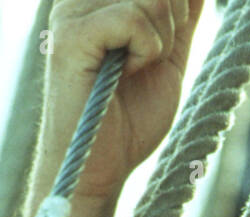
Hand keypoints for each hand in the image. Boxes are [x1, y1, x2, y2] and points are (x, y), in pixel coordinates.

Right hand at [40, 0, 205, 201]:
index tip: (169, 36)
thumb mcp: (167, 58)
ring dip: (162, 41)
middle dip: (174, 17)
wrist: (102, 166)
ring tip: (136, 68)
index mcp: (98, 1)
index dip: (177, 3)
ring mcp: (71, 13)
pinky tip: (128, 73)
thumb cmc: (130, 120)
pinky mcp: (71, 36)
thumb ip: (179, 19)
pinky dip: (147, 52)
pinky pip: (133, 21)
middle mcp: (80, 0)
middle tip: (153, 55)